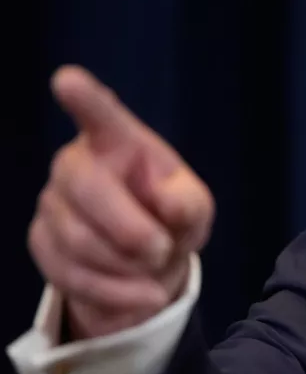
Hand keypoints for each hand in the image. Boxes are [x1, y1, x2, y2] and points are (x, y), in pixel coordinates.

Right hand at [28, 66, 214, 339]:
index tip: (67, 79)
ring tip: (155, 272)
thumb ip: (188, 203)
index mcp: (119, 144)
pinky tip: (141, 294)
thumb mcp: (194, 211)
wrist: (147, 269)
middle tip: (162, 251)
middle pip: (86, 188)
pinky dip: (115, 292)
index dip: (85, 99)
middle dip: (128, 229)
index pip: (100, 116)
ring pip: (78, 239)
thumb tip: (164, 201)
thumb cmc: (171, 221)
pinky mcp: (41, 243)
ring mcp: (52, 203)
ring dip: (126, 268)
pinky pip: (71, 275)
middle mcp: (76, 164)